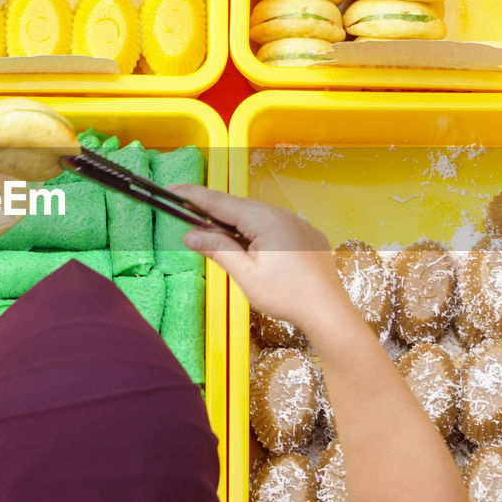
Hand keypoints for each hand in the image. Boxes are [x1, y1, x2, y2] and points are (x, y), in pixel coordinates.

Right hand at [171, 185, 362, 344]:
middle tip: (189, 215)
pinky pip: (277, 225)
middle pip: (239, 207)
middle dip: (213, 210)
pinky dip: (258, 230)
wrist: (328, 311)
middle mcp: (283, 215)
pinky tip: (253, 246)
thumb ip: (218, 249)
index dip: (193, 195)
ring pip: (258, 216)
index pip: (220, 202)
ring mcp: (298, 224)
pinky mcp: (308, 236)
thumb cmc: (288, 296)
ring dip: (236, 223)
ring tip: (219, 235)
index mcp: (264, 220)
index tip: (173, 190)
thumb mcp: (245, 274)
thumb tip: (191, 235)